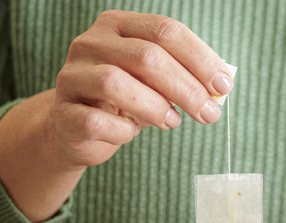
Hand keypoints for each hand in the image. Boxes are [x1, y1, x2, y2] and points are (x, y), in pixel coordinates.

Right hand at [0, 11, 232, 222]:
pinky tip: (132, 133)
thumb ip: (183, 76)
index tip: (223, 86)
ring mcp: (71, 76)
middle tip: (209, 114)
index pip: (165, 31)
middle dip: (187, 88)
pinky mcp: (62, 112)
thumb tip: (219, 87)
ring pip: (116, 83)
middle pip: (147, 56)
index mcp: (118, 25)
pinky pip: (95, 121)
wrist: (79, 128)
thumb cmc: (127, 100)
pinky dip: (122, 131)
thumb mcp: (155, 81)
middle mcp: (90, 43)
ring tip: (173, 122)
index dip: (200, 59)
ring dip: (155, 107)